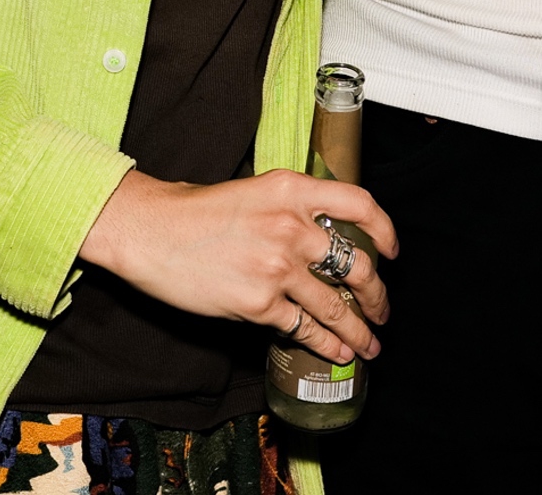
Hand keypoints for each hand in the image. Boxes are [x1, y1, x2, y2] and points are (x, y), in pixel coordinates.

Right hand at [79, 169, 396, 365]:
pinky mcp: (259, 304)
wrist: (149, 231)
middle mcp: (291, 225)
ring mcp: (278, 267)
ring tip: (368, 344)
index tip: (392, 251)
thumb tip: (322, 240)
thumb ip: (289, 210)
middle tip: (382, 310)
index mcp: (291, 189)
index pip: (360, 205)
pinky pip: (305, 329)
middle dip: (376, 295)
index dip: (385, 231)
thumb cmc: (192, 212)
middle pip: (357, 264)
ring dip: (359, 330)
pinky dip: (326, 345)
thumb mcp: (252, 192)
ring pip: (336, 306)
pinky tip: (336, 352)